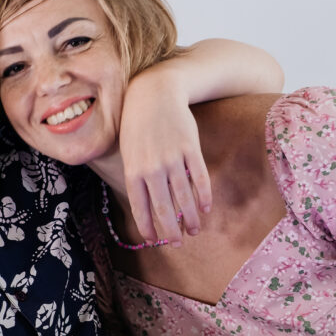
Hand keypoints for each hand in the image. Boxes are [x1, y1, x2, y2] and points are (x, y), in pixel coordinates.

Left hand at [120, 69, 211, 245]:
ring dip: (190, 218)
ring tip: (194, 230)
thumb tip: (145, 205)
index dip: (148, 227)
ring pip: (184, 197)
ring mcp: (172, 158)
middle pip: (164, 208)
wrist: (155, 92)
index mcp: (133, 170)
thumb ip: (136, 176)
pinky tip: (206, 208)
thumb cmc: (137, 124)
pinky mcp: (190, 148)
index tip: (154, 241)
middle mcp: (152, 168)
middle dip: (171, 231)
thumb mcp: (129, 151)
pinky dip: (204, 195)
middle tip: (177, 244)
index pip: (141, 207)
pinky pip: (199, 178)